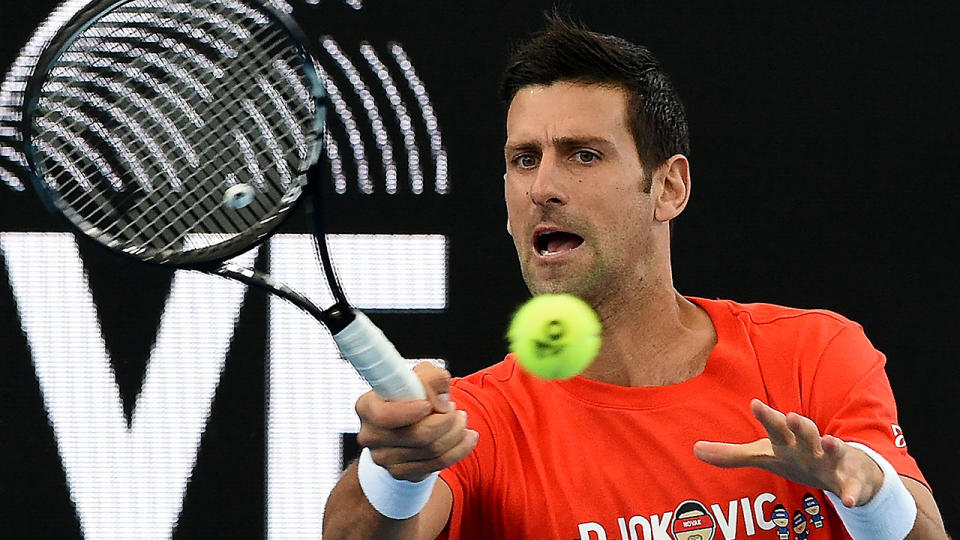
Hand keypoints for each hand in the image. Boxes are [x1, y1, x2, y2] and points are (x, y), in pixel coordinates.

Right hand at [355, 362, 478, 481]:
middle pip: (418, 435)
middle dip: (446, 420)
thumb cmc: (410, 394)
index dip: (409, 411)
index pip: (384, 415)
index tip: (428, 405)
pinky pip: (438, 464)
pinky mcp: (401, 473)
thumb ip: (432, 378)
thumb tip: (440, 399)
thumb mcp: (420, 376)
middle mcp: (371, 435)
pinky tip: (466, 436)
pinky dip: (460, 449)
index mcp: (368, 407)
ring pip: (433, 450)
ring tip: (461, 419)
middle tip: (454, 409)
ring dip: (456, 433)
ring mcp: (384, 458)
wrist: (406, 423)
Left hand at [694, 399, 883, 506]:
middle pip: (804, 432)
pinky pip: (852, 488)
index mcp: (788, 441)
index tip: (754, 403)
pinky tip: (849, 500)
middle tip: (792, 416)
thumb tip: (694, 449)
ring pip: (831, 451)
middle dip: (799, 424)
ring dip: (830, 446)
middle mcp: (809, 446)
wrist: (845, 470)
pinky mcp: (849, 480)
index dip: (765, 415)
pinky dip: (852, 493)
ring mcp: (831, 461)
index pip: (775, 425)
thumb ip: (731, 455)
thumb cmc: (798, 458)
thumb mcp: (765, 456)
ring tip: (827, 441)